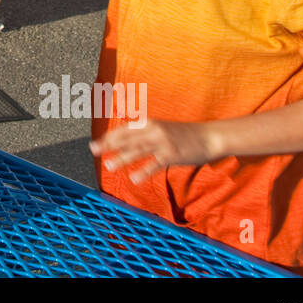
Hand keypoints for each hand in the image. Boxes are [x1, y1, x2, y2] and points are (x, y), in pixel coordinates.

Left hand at [89, 119, 218, 183]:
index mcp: (150, 123)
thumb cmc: (185, 134)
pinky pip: (155, 164)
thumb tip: (128, 141)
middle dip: (109, 144)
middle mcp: (154, 130)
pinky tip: (133, 179)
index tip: (96, 143)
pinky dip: (143, 171)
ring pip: (138, 150)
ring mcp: (163, 142)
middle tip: (93, 150)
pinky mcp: (172, 154)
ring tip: (109, 166)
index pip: (124, 129)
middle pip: (127, 138)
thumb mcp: (162, 129)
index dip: (109, 136)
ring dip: (122, 158)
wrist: (209, 136)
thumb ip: (146, 134)